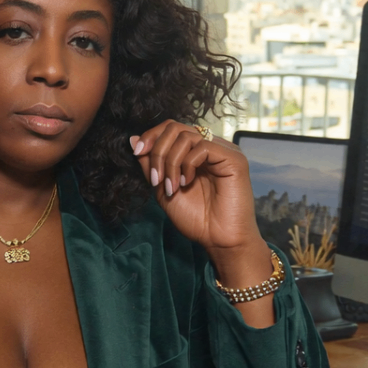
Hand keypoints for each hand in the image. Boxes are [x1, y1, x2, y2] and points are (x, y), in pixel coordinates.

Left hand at [129, 122, 261, 255]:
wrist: (217, 239)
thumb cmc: (195, 218)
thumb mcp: (162, 188)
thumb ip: (150, 164)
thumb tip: (133, 138)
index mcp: (194, 152)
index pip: (170, 128)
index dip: (151, 136)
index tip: (137, 153)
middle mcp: (210, 147)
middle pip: (175, 127)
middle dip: (157, 150)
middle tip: (155, 178)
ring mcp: (223, 150)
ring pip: (186, 136)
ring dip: (170, 162)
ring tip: (171, 187)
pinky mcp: (234, 158)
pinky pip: (202, 147)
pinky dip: (187, 165)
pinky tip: (186, 183)